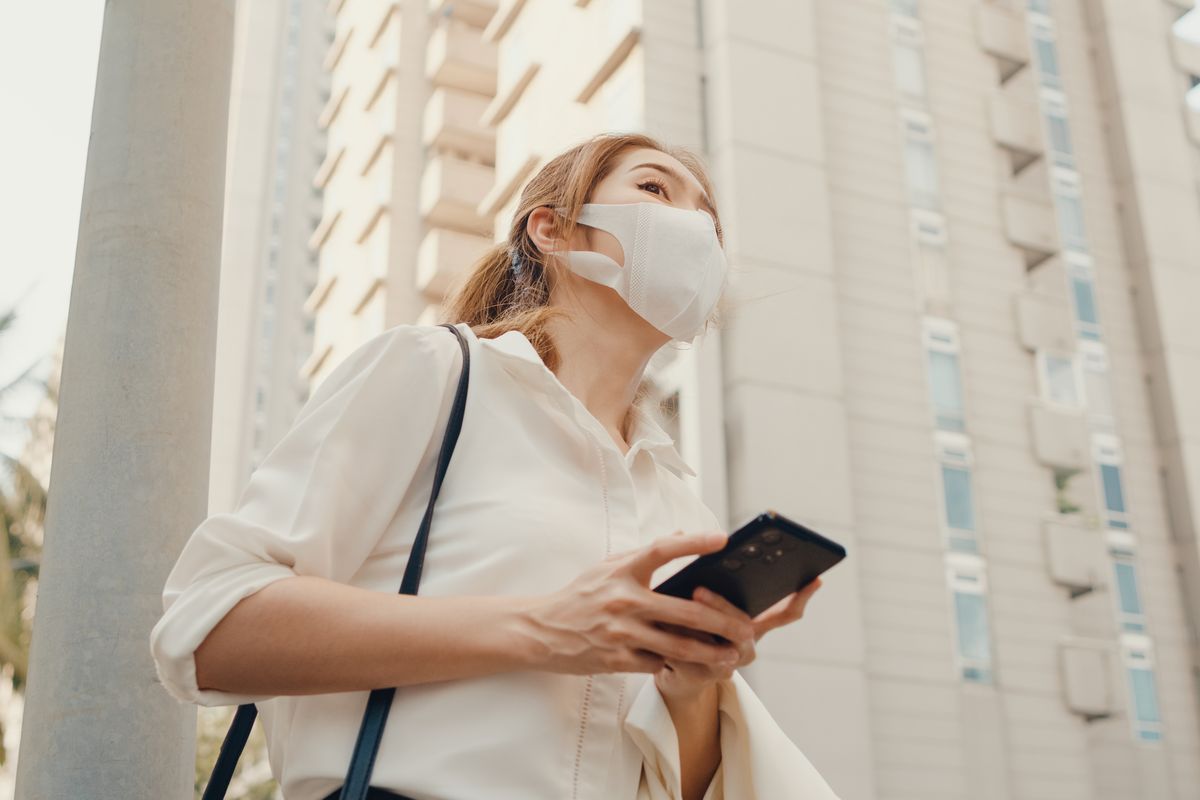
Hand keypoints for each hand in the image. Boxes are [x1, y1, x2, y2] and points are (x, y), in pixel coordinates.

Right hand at [525, 531, 756, 675]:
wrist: (541, 631)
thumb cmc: (579, 595)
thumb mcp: (606, 566)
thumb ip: (643, 553)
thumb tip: (682, 533)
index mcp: (622, 571)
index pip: (662, 550)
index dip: (693, 542)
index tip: (722, 539)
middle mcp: (624, 600)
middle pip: (685, 610)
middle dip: (722, 621)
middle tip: (748, 627)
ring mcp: (621, 632)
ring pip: (678, 645)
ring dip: (711, 652)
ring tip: (733, 654)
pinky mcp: (617, 660)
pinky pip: (657, 664)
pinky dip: (679, 666)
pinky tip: (699, 667)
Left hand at [653, 576, 823, 701]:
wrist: (668, 661)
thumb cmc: (688, 619)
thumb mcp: (696, 591)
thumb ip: (696, 567)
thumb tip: (680, 531)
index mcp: (753, 622)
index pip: (786, 612)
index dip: (802, 597)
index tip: (814, 578)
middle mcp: (747, 644)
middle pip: (745, 626)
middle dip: (724, 605)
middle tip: (701, 587)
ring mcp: (729, 662)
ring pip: (721, 644)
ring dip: (703, 619)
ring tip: (691, 595)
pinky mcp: (705, 674)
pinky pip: (695, 660)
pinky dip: (681, 642)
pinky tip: (665, 626)